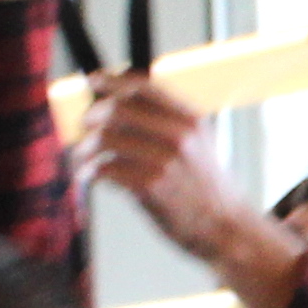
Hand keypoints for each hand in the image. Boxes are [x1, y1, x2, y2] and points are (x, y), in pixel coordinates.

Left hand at [76, 76, 293, 304]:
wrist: (226, 227)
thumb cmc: (206, 190)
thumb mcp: (199, 145)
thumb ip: (167, 124)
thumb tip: (119, 107)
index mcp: (190, 120)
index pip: (143, 87)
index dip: (112, 81)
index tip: (92, 80)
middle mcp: (179, 135)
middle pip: (119, 110)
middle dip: (92, 116)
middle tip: (82, 127)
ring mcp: (166, 160)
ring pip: (107, 139)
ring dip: (85, 149)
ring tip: (81, 159)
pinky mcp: (152, 186)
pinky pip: (107, 168)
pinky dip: (92, 172)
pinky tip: (94, 177)